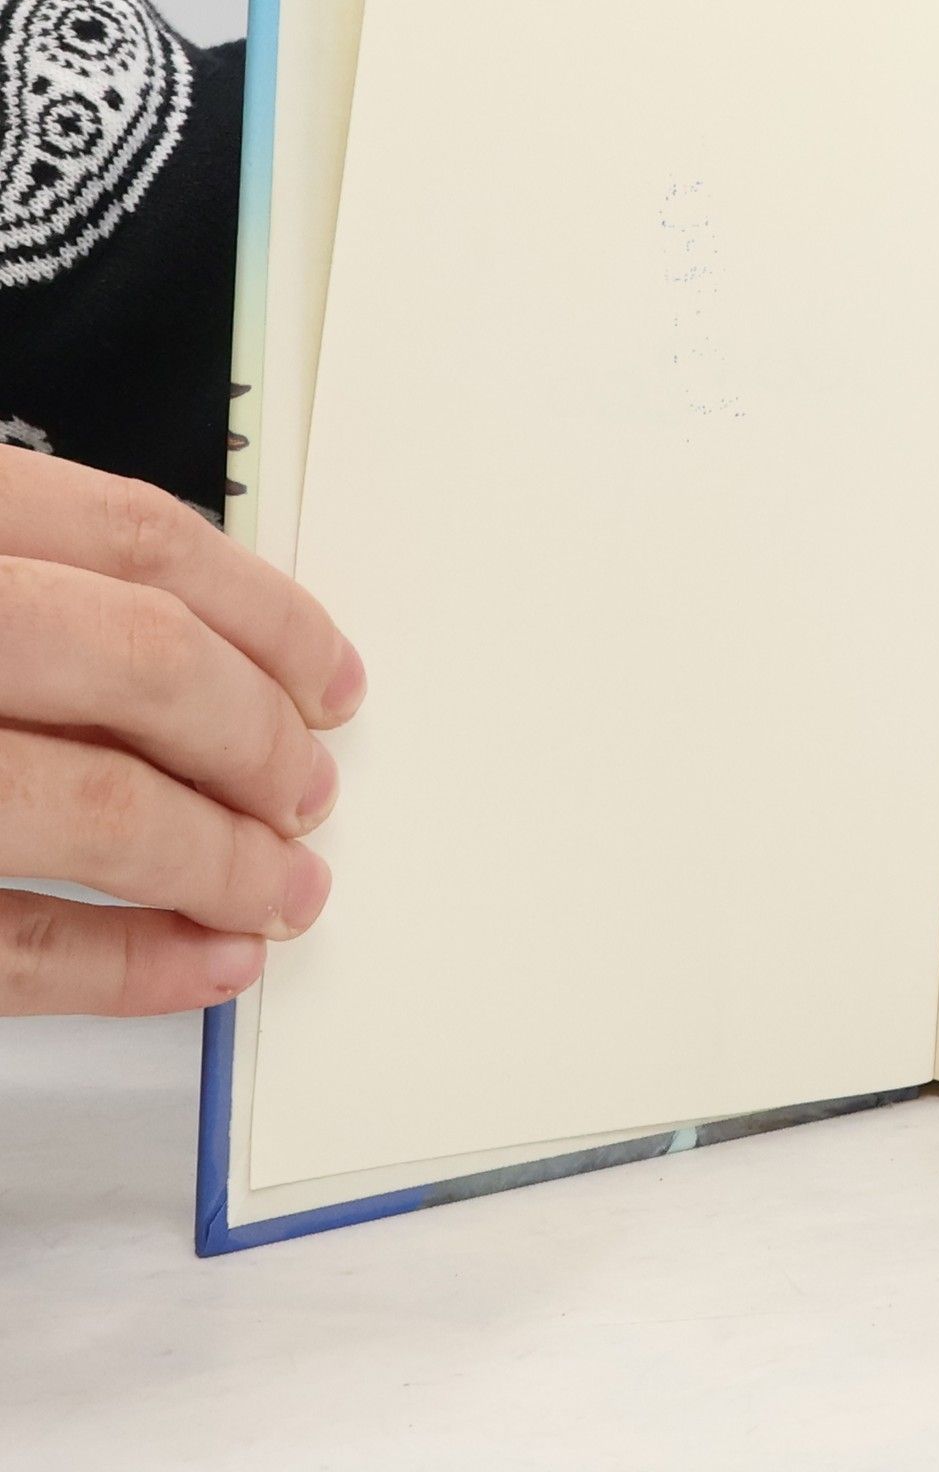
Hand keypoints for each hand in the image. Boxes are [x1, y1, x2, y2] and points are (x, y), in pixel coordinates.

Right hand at [0, 449, 362, 1016]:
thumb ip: (36, 578)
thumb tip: (202, 648)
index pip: (140, 541)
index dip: (268, 617)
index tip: (336, 680)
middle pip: (148, 666)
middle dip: (259, 741)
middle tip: (312, 790)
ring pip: (101, 810)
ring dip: (223, 861)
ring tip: (284, 890)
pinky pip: (13, 945)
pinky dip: (126, 967)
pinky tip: (204, 963)